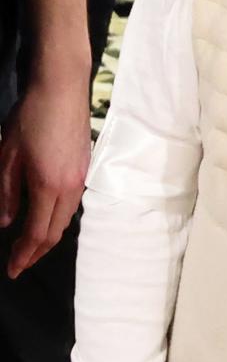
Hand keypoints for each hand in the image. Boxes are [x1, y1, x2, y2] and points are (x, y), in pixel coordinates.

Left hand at [0, 76, 90, 275]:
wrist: (62, 91)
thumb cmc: (30, 119)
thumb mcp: (6, 156)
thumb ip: (6, 192)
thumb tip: (7, 222)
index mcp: (48, 186)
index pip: (36, 232)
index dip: (24, 254)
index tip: (12, 270)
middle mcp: (69, 188)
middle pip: (55, 232)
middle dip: (36, 253)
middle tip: (18, 265)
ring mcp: (80, 179)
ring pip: (64, 220)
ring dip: (47, 237)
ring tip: (29, 246)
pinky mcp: (84, 170)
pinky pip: (70, 205)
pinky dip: (55, 220)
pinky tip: (44, 218)